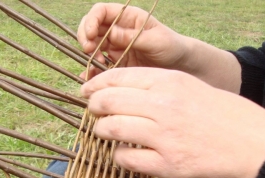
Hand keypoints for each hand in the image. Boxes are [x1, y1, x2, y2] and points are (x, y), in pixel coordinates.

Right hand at [77, 3, 241, 91]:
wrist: (178, 66)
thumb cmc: (170, 46)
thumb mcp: (155, 39)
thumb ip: (132, 36)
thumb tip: (111, 33)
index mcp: (126, 17)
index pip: (100, 12)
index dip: (91, 21)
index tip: (91, 36)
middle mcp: (117, 30)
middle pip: (90, 29)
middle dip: (86, 39)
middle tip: (89, 51)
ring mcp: (114, 48)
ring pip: (92, 49)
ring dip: (89, 58)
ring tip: (97, 67)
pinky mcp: (115, 64)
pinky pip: (99, 67)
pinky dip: (93, 73)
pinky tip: (93, 79)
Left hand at [81, 68, 264, 177]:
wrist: (257, 147)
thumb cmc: (228, 117)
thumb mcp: (194, 88)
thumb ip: (161, 88)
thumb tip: (126, 94)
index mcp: (170, 82)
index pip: (118, 77)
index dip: (96, 84)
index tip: (87, 90)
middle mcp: (163, 105)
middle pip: (108, 101)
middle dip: (94, 107)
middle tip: (93, 112)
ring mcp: (163, 136)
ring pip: (111, 128)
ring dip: (101, 131)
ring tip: (105, 132)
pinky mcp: (166, 165)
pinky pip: (125, 159)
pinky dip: (118, 156)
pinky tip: (125, 155)